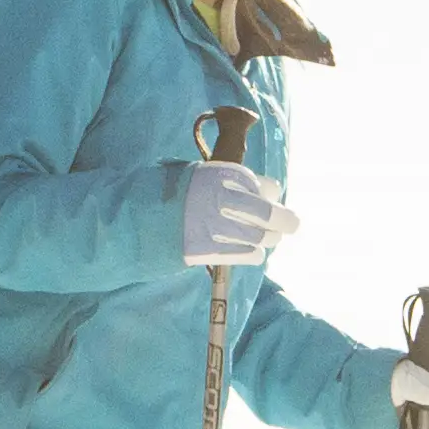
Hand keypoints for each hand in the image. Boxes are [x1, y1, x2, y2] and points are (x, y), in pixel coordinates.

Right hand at [175, 159, 296, 267]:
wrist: (139, 219)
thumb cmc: (164, 192)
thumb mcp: (194, 173)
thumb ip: (223, 180)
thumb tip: (253, 192)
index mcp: (225, 175)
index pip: (269, 188)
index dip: (269, 195)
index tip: (264, 200)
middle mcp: (228, 199)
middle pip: (273, 214)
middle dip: (285, 221)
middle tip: (289, 225)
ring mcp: (222, 227)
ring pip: (265, 237)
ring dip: (269, 238)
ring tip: (264, 238)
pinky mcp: (215, 251)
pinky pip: (251, 255)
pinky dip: (253, 253)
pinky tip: (248, 251)